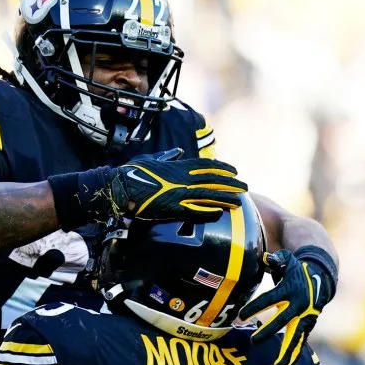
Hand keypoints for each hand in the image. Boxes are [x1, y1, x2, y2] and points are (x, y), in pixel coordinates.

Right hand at [110, 153, 247, 221]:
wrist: (121, 187)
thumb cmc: (133, 172)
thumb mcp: (152, 158)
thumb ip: (167, 156)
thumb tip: (177, 152)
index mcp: (178, 166)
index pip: (207, 166)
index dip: (222, 168)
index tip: (233, 172)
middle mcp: (182, 178)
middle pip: (213, 180)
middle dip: (230, 184)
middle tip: (244, 187)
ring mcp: (179, 193)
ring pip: (208, 195)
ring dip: (225, 198)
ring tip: (238, 201)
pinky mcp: (172, 208)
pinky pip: (195, 210)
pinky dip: (208, 211)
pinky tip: (220, 213)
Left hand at [239, 247, 335, 364]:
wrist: (322, 278)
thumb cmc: (297, 270)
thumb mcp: (288, 261)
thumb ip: (276, 259)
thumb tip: (266, 257)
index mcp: (289, 290)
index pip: (269, 299)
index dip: (255, 306)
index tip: (242, 314)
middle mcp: (298, 305)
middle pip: (282, 320)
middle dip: (268, 331)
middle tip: (254, 341)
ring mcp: (305, 317)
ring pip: (295, 336)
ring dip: (287, 351)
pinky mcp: (309, 325)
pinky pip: (300, 341)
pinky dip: (294, 353)